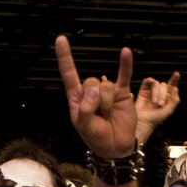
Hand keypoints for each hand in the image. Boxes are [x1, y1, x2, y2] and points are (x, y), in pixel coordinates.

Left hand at [56, 35, 136, 157]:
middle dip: (95, 99)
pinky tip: (125, 52)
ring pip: (106, 84)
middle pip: (91, 81)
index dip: (65, 57)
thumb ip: (86, 108)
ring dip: (107, 102)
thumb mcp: (85, 127)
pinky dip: (125, 64)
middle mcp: (91, 92)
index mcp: (77, 98)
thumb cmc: (97, 137)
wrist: (116, 146)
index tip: (61, 39)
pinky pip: (124, 75)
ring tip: (108, 114)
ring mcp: (107, 91)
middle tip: (99, 114)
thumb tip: (95, 89)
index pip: (69, 74)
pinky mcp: (122, 92)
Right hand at [134, 72, 180, 143]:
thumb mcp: (170, 110)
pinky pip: (147, 81)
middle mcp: (160, 92)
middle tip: (160, 104)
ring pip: (156, 84)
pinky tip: (151, 89)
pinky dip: (150, 82)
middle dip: (163, 94)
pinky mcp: (143, 90)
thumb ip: (175, 99)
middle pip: (164, 85)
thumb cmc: (156, 118)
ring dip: (157, 92)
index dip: (174, 79)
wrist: (145, 121)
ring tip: (154, 102)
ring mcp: (151, 91)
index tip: (176, 74)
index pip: (172, 85)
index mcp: (168, 96)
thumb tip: (176, 88)